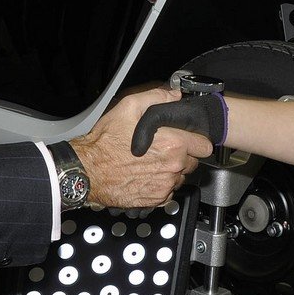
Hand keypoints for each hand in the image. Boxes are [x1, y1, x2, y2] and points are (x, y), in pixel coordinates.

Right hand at [73, 88, 212, 208]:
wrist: (88, 171)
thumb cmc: (106, 142)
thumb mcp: (129, 108)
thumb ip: (157, 98)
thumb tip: (175, 95)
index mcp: (173, 145)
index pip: (205, 146)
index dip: (196, 139)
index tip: (186, 138)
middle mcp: (173, 167)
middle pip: (194, 162)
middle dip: (183, 154)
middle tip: (164, 148)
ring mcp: (166, 185)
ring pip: (181, 176)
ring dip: (172, 169)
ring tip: (152, 161)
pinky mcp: (157, 199)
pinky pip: (169, 190)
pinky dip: (162, 183)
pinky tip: (146, 174)